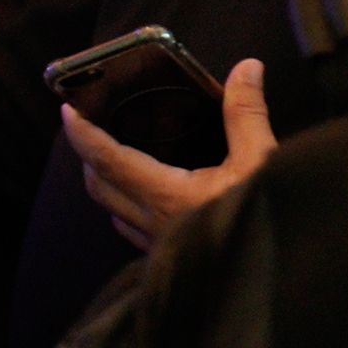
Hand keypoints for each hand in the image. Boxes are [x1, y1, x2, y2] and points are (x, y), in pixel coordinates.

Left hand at [62, 57, 273, 250]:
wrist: (280, 280)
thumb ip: (245, 115)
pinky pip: (134, 231)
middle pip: (100, 185)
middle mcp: (152, 223)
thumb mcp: (262, 164)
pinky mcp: (171, 260)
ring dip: (107, 182)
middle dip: (89, 155)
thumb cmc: (267, 224)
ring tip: (117, 156)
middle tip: (92, 127)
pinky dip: (128, 209)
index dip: (82, 132)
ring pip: (114, 211)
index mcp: (164, 196)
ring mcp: (159, 246)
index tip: (67, 109)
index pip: (105, 158)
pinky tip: (147, 198)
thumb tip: (247, 68)